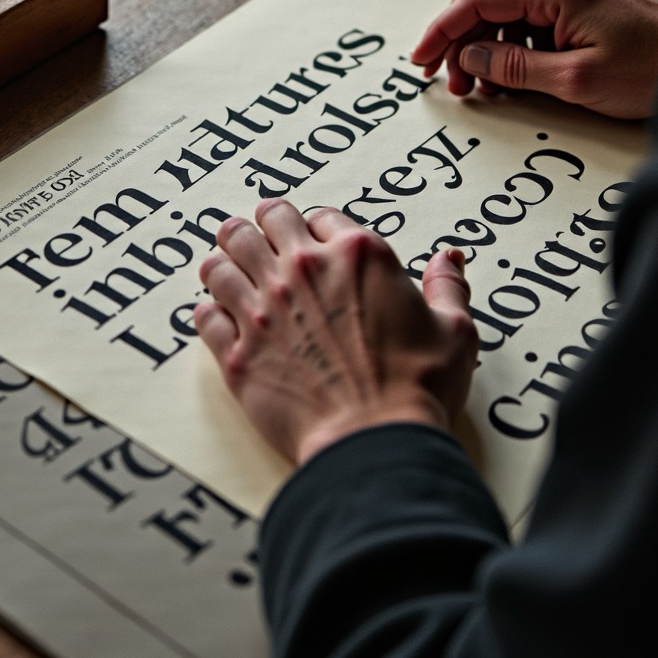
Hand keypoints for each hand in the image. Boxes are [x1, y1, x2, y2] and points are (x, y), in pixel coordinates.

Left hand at [194, 200, 477, 466]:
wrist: (375, 443)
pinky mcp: (238, 351)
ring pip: (222, 260)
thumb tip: (449, 258)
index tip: (313, 240)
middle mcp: (303, 271)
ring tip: (226, 267)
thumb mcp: (454, 331)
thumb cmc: (417, 389)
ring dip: (225, 260)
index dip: (316, 227)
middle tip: (259, 238)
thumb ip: (448, 287)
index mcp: (356, 255)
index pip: (319, 215)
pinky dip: (209, 311)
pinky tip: (216, 315)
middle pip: (262, 221)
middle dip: (260, 226)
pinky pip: (204, 315)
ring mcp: (264, 309)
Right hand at [411, 0, 657, 119]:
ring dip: (481, 38)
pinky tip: (508, 71)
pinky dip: (507, 38)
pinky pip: (525, 9)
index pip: (476, 0)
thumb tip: (471, 60)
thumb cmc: (652, 67)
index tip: (423, 59)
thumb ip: (515, 69)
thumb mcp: (575, 80)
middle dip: (455, 32)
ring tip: (479, 83)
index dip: (442, 31)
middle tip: (444, 73)